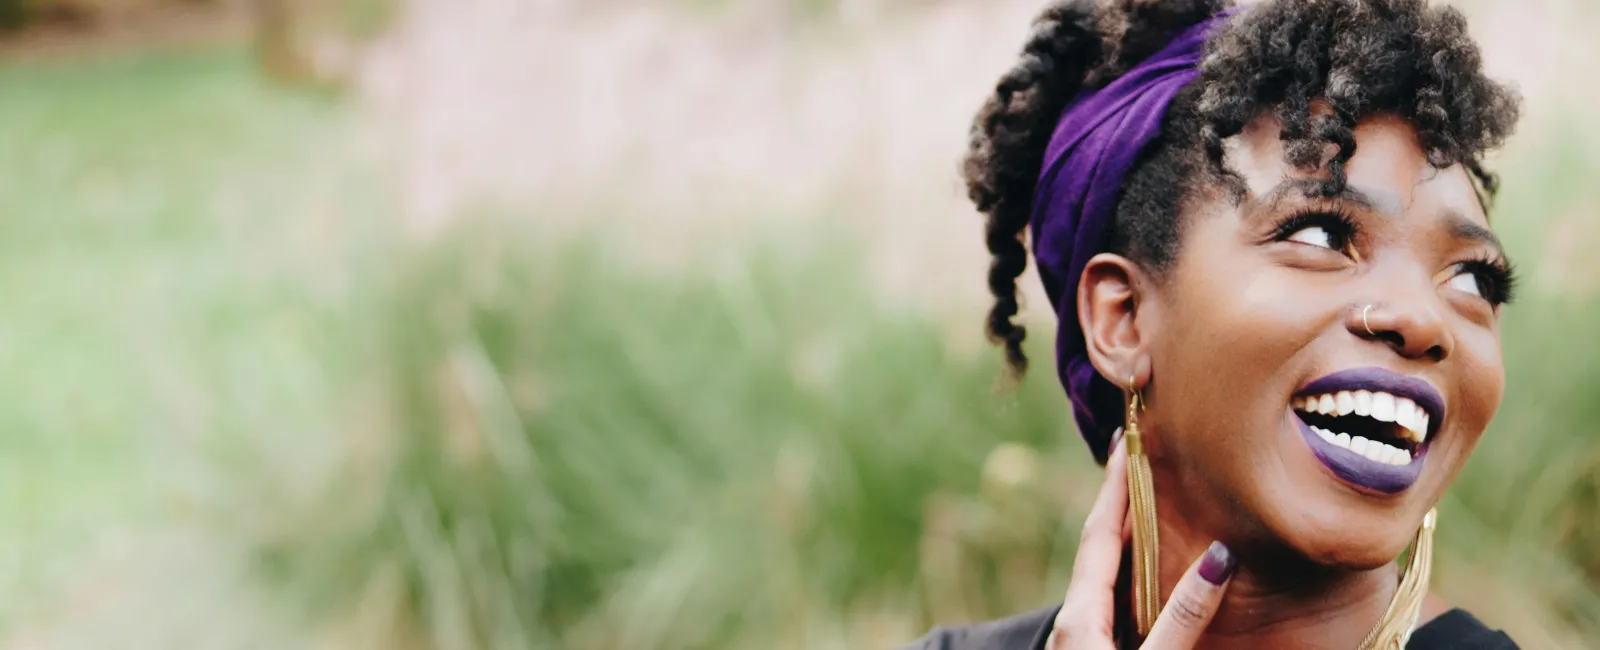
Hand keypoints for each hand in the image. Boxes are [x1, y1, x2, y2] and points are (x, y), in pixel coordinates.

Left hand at [1046, 432, 1236, 648]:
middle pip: (1101, 548)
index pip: (1099, 533)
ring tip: (1159, 510)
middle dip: (1124, 505)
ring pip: (1109, 578)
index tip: (1125, 440)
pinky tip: (1158, 579)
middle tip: (1148, 462)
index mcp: (1079, 617)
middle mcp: (1075, 622)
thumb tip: (1219, 557)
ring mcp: (1083, 640)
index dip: (1115, 486)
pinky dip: (1137, 578)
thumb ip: (1182, 616)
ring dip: (1132, 543)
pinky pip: (1116, 603)